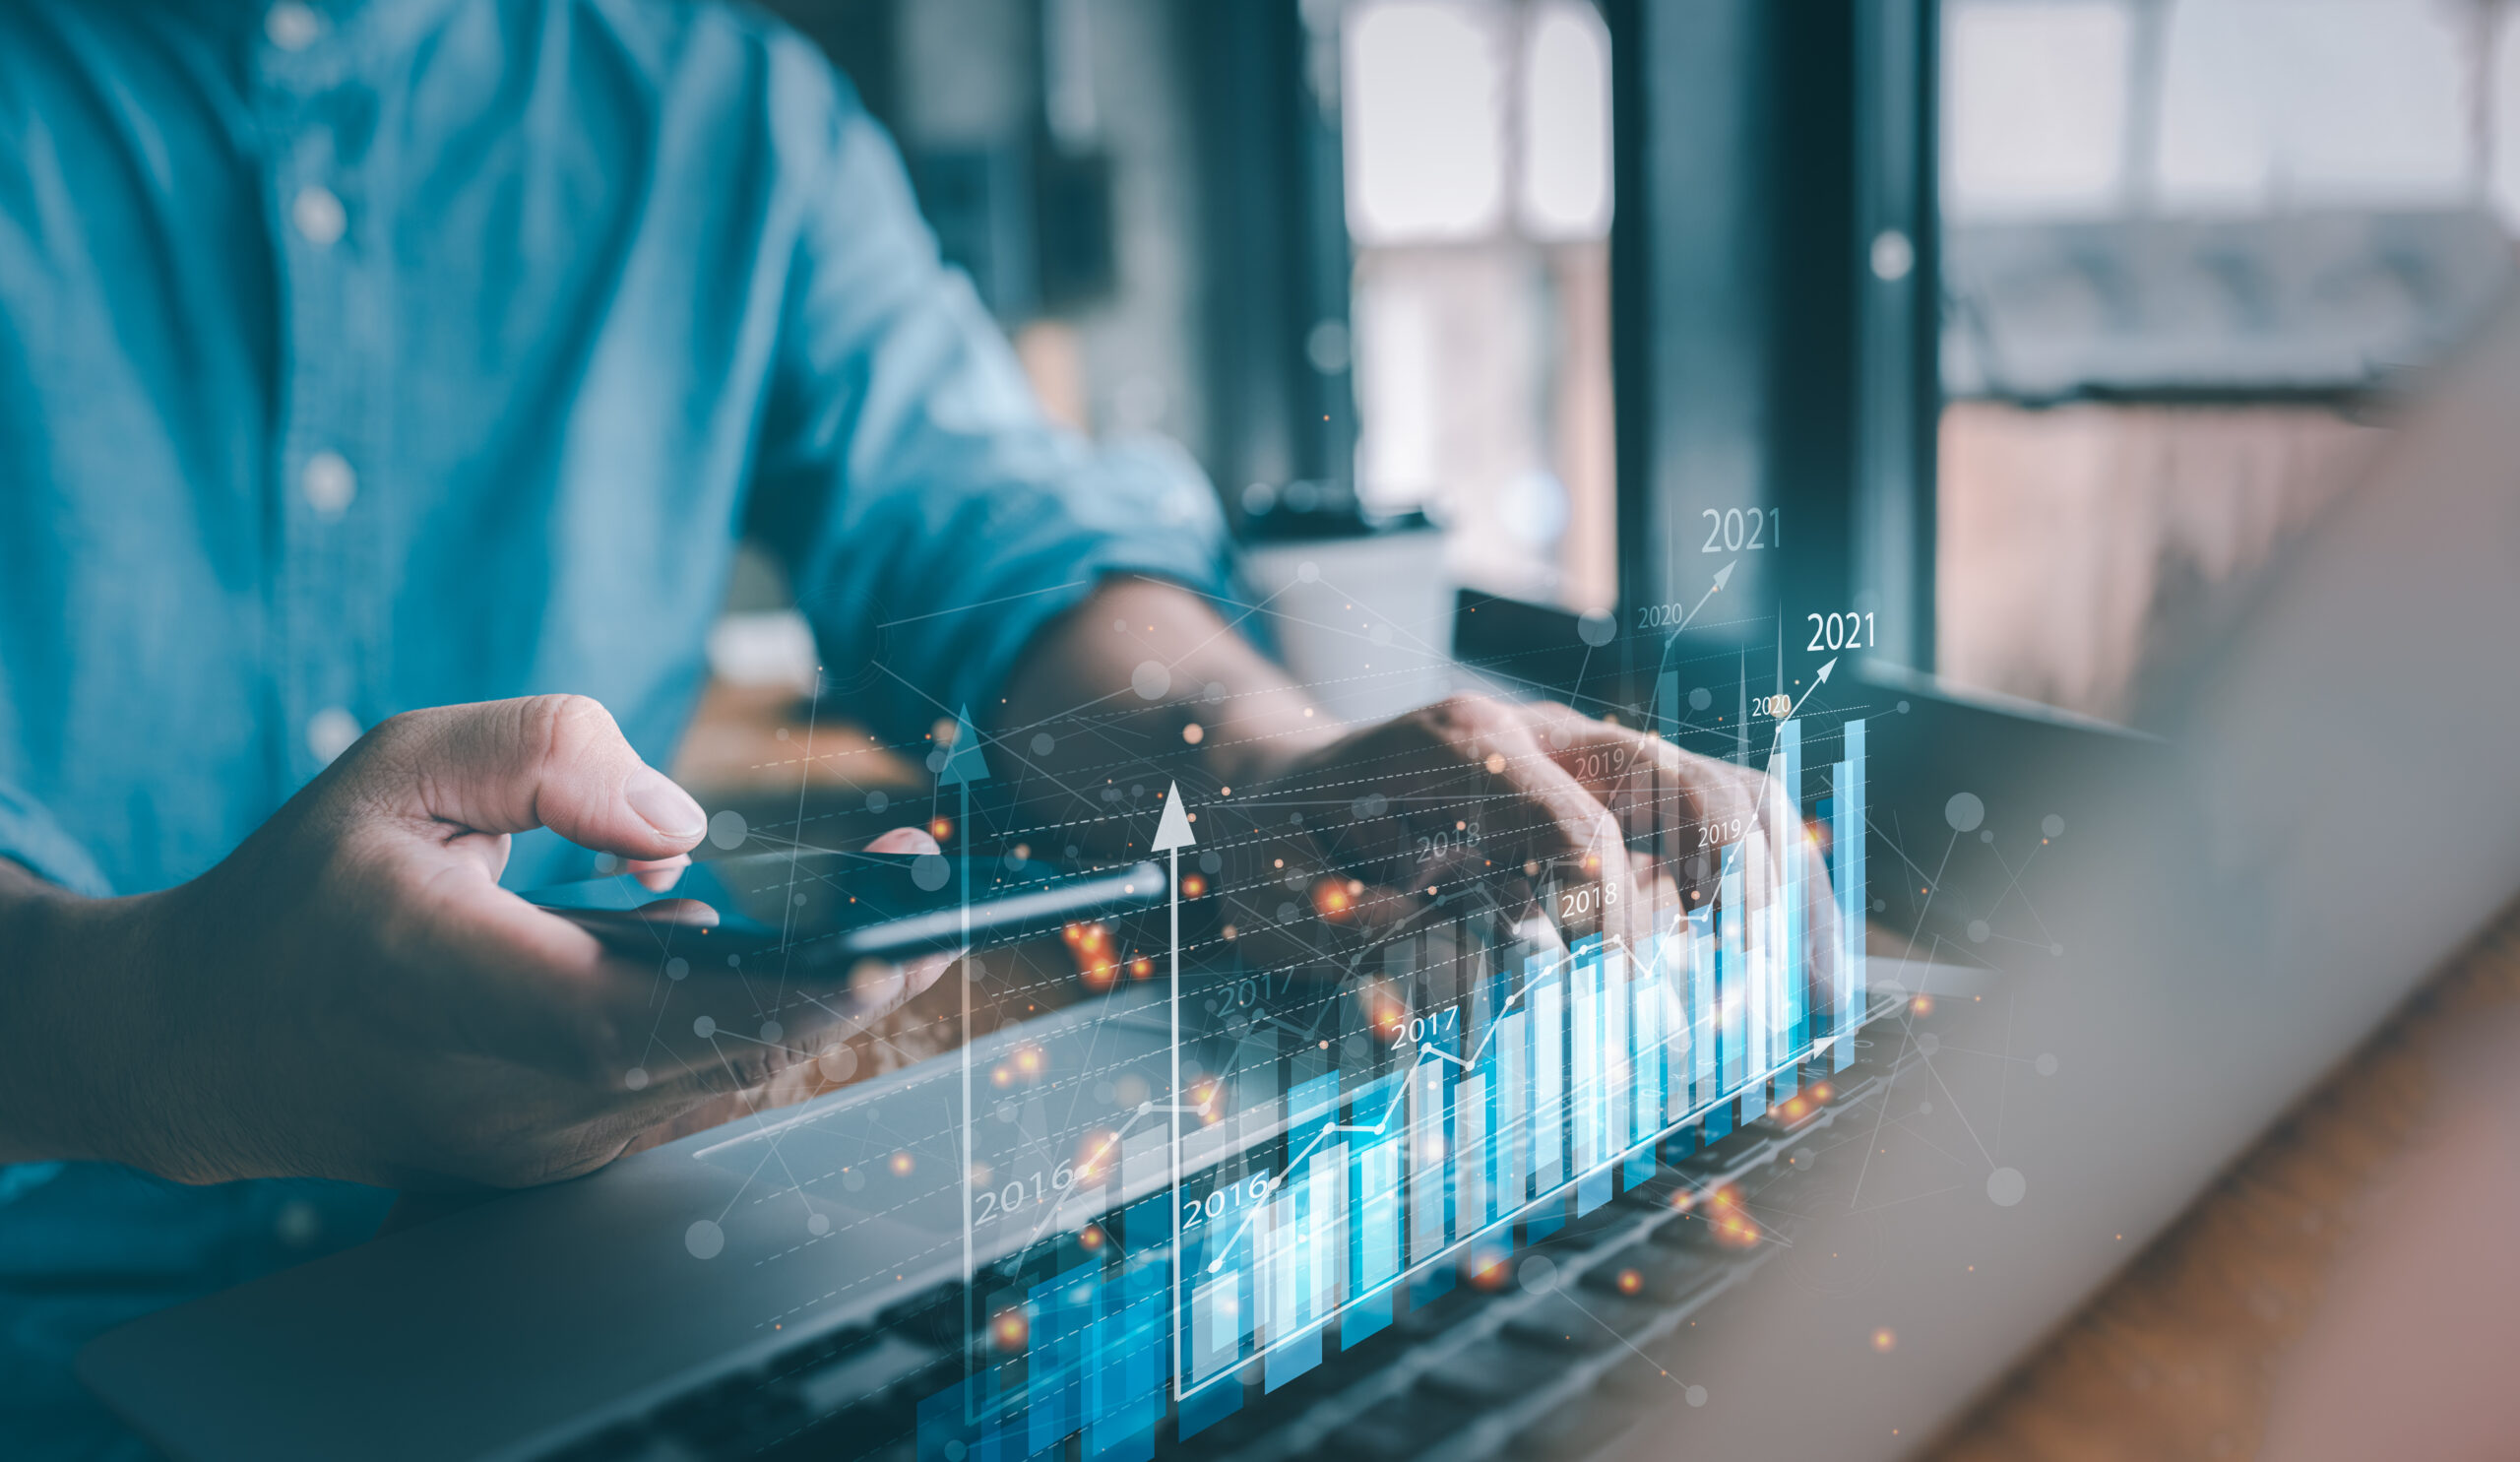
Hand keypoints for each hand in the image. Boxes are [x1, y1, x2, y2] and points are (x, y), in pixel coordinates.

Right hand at [0, 695, 941, 1188]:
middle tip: (930, 894)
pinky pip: (691, 1091)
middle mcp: (515, 1098)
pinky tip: (780, 955)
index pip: (657, 1013)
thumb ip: (543, 754)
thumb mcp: (397, 766)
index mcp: (461, 994)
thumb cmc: (302, 893)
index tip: (891, 934)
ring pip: (725, 1080)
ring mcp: (542, 1145)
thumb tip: (682, 820)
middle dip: (855, 978)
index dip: (792, 983)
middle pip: (729, 1056)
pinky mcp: (560, 1154)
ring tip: (886, 912)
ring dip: (817, 1001)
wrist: (201, 1044)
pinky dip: (753, 1026)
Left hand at [1206, 693, 1838, 981]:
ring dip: (1754, 879)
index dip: (1607, 914)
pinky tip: (1793, 951)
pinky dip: (1768, 870)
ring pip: (1717, 786)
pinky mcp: (1613, 785)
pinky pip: (1723, 805)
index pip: (1576, 827)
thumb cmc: (1278, 845)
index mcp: (1458, 747)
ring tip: (1776, 971)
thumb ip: (1355, 939)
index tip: (1609, 980)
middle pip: (1674, 790)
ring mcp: (1585, 752)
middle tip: (1683, 985)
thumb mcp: (1280, 896)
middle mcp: (1538, 734)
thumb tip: (1447, 993)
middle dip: (1694, 897)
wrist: (1272, 780)